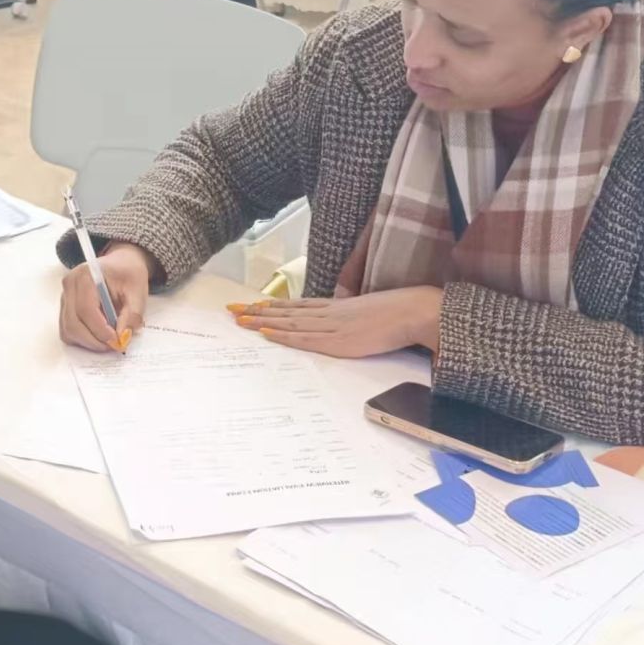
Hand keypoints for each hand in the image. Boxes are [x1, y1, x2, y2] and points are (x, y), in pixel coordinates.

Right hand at [58, 242, 153, 351]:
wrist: (120, 264)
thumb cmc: (128, 274)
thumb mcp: (138, 291)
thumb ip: (132, 314)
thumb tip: (122, 336)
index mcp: (86, 275)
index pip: (86, 309)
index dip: (100, 329)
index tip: (116, 339)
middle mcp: (70, 285)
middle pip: (73, 323)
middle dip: (94, 340)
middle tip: (114, 345)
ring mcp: (65, 297)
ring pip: (68, 330)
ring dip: (88, 342)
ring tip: (108, 340)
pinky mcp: (65, 307)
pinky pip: (67, 330)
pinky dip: (82, 339)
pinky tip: (98, 335)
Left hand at [229, 286, 443, 357]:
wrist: (413, 311)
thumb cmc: (396, 312)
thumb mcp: (367, 312)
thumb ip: (350, 318)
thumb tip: (342, 324)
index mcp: (335, 307)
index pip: (295, 305)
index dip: (271, 305)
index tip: (250, 305)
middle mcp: (327, 313)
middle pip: (285, 311)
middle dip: (256, 311)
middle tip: (230, 309)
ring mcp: (331, 326)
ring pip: (288, 323)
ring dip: (262, 321)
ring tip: (239, 320)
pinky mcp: (338, 340)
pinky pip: (304, 338)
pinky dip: (283, 335)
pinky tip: (266, 333)